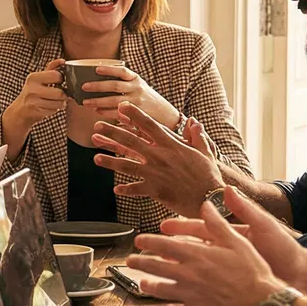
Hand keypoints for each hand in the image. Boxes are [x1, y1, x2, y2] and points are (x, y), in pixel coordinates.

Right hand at [4, 59, 67, 137]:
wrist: (20, 110)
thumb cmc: (32, 92)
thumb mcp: (39, 78)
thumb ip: (51, 68)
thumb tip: (63, 61)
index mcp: (33, 77)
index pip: (56, 76)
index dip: (61, 79)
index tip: (58, 82)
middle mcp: (32, 89)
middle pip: (60, 93)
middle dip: (63, 95)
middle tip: (59, 94)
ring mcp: (33, 101)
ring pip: (59, 103)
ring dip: (60, 104)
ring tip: (54, 101)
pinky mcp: (36, 112)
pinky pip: (54, 111)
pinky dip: (54, 110)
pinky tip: (48, 107)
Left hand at [79, 64, 176, 124]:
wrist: (165, 114)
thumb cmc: (146, 97)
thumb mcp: (139, 85)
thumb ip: (124, 81)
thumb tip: (98, 77)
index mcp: (136, 79)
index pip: (122, 71)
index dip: (109, 69)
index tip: (96, 68)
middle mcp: (137, 89)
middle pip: (115, 86)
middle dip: (98, 86)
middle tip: (84, 87)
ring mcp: (137, 102)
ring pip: (114, 100)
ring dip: (98, 102)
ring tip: (85, 102)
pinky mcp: (135, 114)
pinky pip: (117, 113)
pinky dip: (106, 112)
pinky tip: (97, 111)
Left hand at [92, 101, 225, 216]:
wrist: (210, 198)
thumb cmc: (209, 175)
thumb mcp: (205, 152)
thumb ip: (197, 136)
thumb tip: (194, 121)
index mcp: (172, 145)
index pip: (149, 126)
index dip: (134, 115)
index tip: (121, 107)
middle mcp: (160, 157)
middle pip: (131, 141)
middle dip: (112, 133)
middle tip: (97, 127)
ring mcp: (155, 174)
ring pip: (127, 165)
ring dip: (110, 161)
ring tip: (96, 158)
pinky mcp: (154, 190)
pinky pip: (136, 189)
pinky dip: (126, 189)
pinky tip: (116, 189)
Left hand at [124, 199, 285, 305]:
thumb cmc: (254, 274)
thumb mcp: (237, 242)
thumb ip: (217, 224)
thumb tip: (206, 206)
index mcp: (197, 255)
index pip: (164, 245)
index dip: (149, 242)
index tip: (140, 241)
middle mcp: (189, 275)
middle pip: (156, 267)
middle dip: (140, 263)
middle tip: (132, 261)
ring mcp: (190, 296)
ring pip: (160, 290)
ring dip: (149, 286)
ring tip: (143, 283)